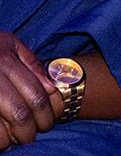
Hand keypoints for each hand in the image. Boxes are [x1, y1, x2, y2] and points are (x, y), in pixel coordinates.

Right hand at [0, 32, 56, 149]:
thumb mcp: (10, 44)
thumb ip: (31, 63)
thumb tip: (50, 87)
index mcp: (4, 61)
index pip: (34, 94)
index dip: (45, 113)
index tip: (47, 123)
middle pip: (18, 113)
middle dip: (29, 130)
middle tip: (31, 136)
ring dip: (9, 139)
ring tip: (14, 140)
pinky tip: (0, 139)